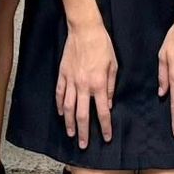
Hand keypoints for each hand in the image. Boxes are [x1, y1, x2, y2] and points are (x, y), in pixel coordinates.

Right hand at [56, 22, 116, 147]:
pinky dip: (60, 105)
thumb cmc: (103, 45)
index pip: (102, 111)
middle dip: (83, 132)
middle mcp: (84, 85)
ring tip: (70, 134)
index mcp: (99, 83)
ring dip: (69, 123)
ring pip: (68, 107)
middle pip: (82, 114)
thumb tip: (108, 104)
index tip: (106, 137)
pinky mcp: (62, 74)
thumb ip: (111, 86)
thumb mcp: (114, 65)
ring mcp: (71, 80)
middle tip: (83, 144)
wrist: (85, 29)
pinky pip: (60, 93)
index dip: (104, 126)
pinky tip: (61, 113)